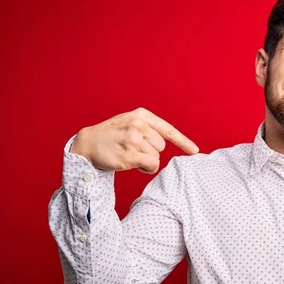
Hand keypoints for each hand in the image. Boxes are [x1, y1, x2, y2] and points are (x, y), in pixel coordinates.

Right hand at [70, 107, 198, 173]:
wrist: (88, 143)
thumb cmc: (112, 134)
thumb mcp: (130, 121)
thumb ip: (149, 127)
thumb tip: (169, 139)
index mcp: (141, 115)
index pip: (168, 129)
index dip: (183, 141)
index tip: (195, 150)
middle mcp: (139, 125)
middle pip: (162, 146)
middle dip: (151, 150)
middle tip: (133, 148)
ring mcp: (134, 139)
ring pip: (156, 157)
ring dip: (146, 160)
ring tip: (129, 154)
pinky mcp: (130, 154)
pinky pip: (151, 165)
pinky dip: (146, 168)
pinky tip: (134, 164)